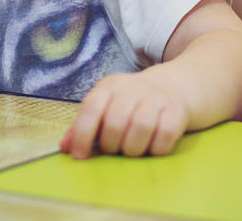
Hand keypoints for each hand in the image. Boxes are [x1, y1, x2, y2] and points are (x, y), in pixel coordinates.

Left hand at [59, 71, 188, 159]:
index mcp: (109, 86)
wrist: (173, 86)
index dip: (82, 134)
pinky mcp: (176, 111)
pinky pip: (164, 136)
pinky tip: (152, 145)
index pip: (91, 107)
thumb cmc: (132, 102)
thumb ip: (84, 124)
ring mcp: (155, 98)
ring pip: (140, 129)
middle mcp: (131, 88)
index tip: (80, 155)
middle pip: (115, 123)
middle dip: (111, 145)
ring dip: (133, 149)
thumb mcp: (106, 105)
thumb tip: (65, 147)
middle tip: (114, 148)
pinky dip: (156, 148)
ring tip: (131, 148)